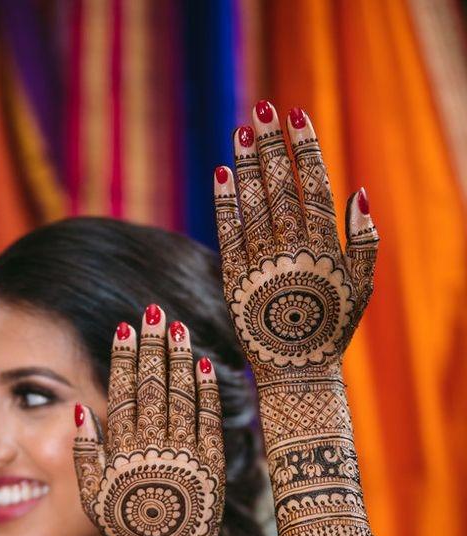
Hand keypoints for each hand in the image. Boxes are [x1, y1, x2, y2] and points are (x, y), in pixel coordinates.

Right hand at [73, 306, 224, 535]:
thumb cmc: (124, 534)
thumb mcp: (93, 498)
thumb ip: (87, 453)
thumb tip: (81, 408)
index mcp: (123, 456)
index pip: (123, 395)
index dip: (123, 360)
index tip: (125, 328)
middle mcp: (154, 453)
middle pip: (153, 388)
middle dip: (152, 346)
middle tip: (152, 312)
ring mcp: (185, 460)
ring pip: (182, 399)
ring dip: (178, 359)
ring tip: (176, 327)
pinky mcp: (212, 469)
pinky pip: (209, 423)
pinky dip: (206, 393)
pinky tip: (202, 365)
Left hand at [214, 101, 377, 374]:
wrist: (298, 373)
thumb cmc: (332, 329)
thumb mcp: (361, 287)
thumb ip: (364, 241)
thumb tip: (359, 192)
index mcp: (325, 248)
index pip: (313, 186)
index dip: (303, 149)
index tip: (294, 115)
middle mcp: (293, 252)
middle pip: (280, 188)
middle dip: (271, 147)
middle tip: (260, 111)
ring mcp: (262, 266)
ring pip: (253, 206)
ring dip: (247, 165)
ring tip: (240, 131)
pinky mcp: (235, 282)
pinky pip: (228, 235)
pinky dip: (226, 204)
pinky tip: (222, 174)